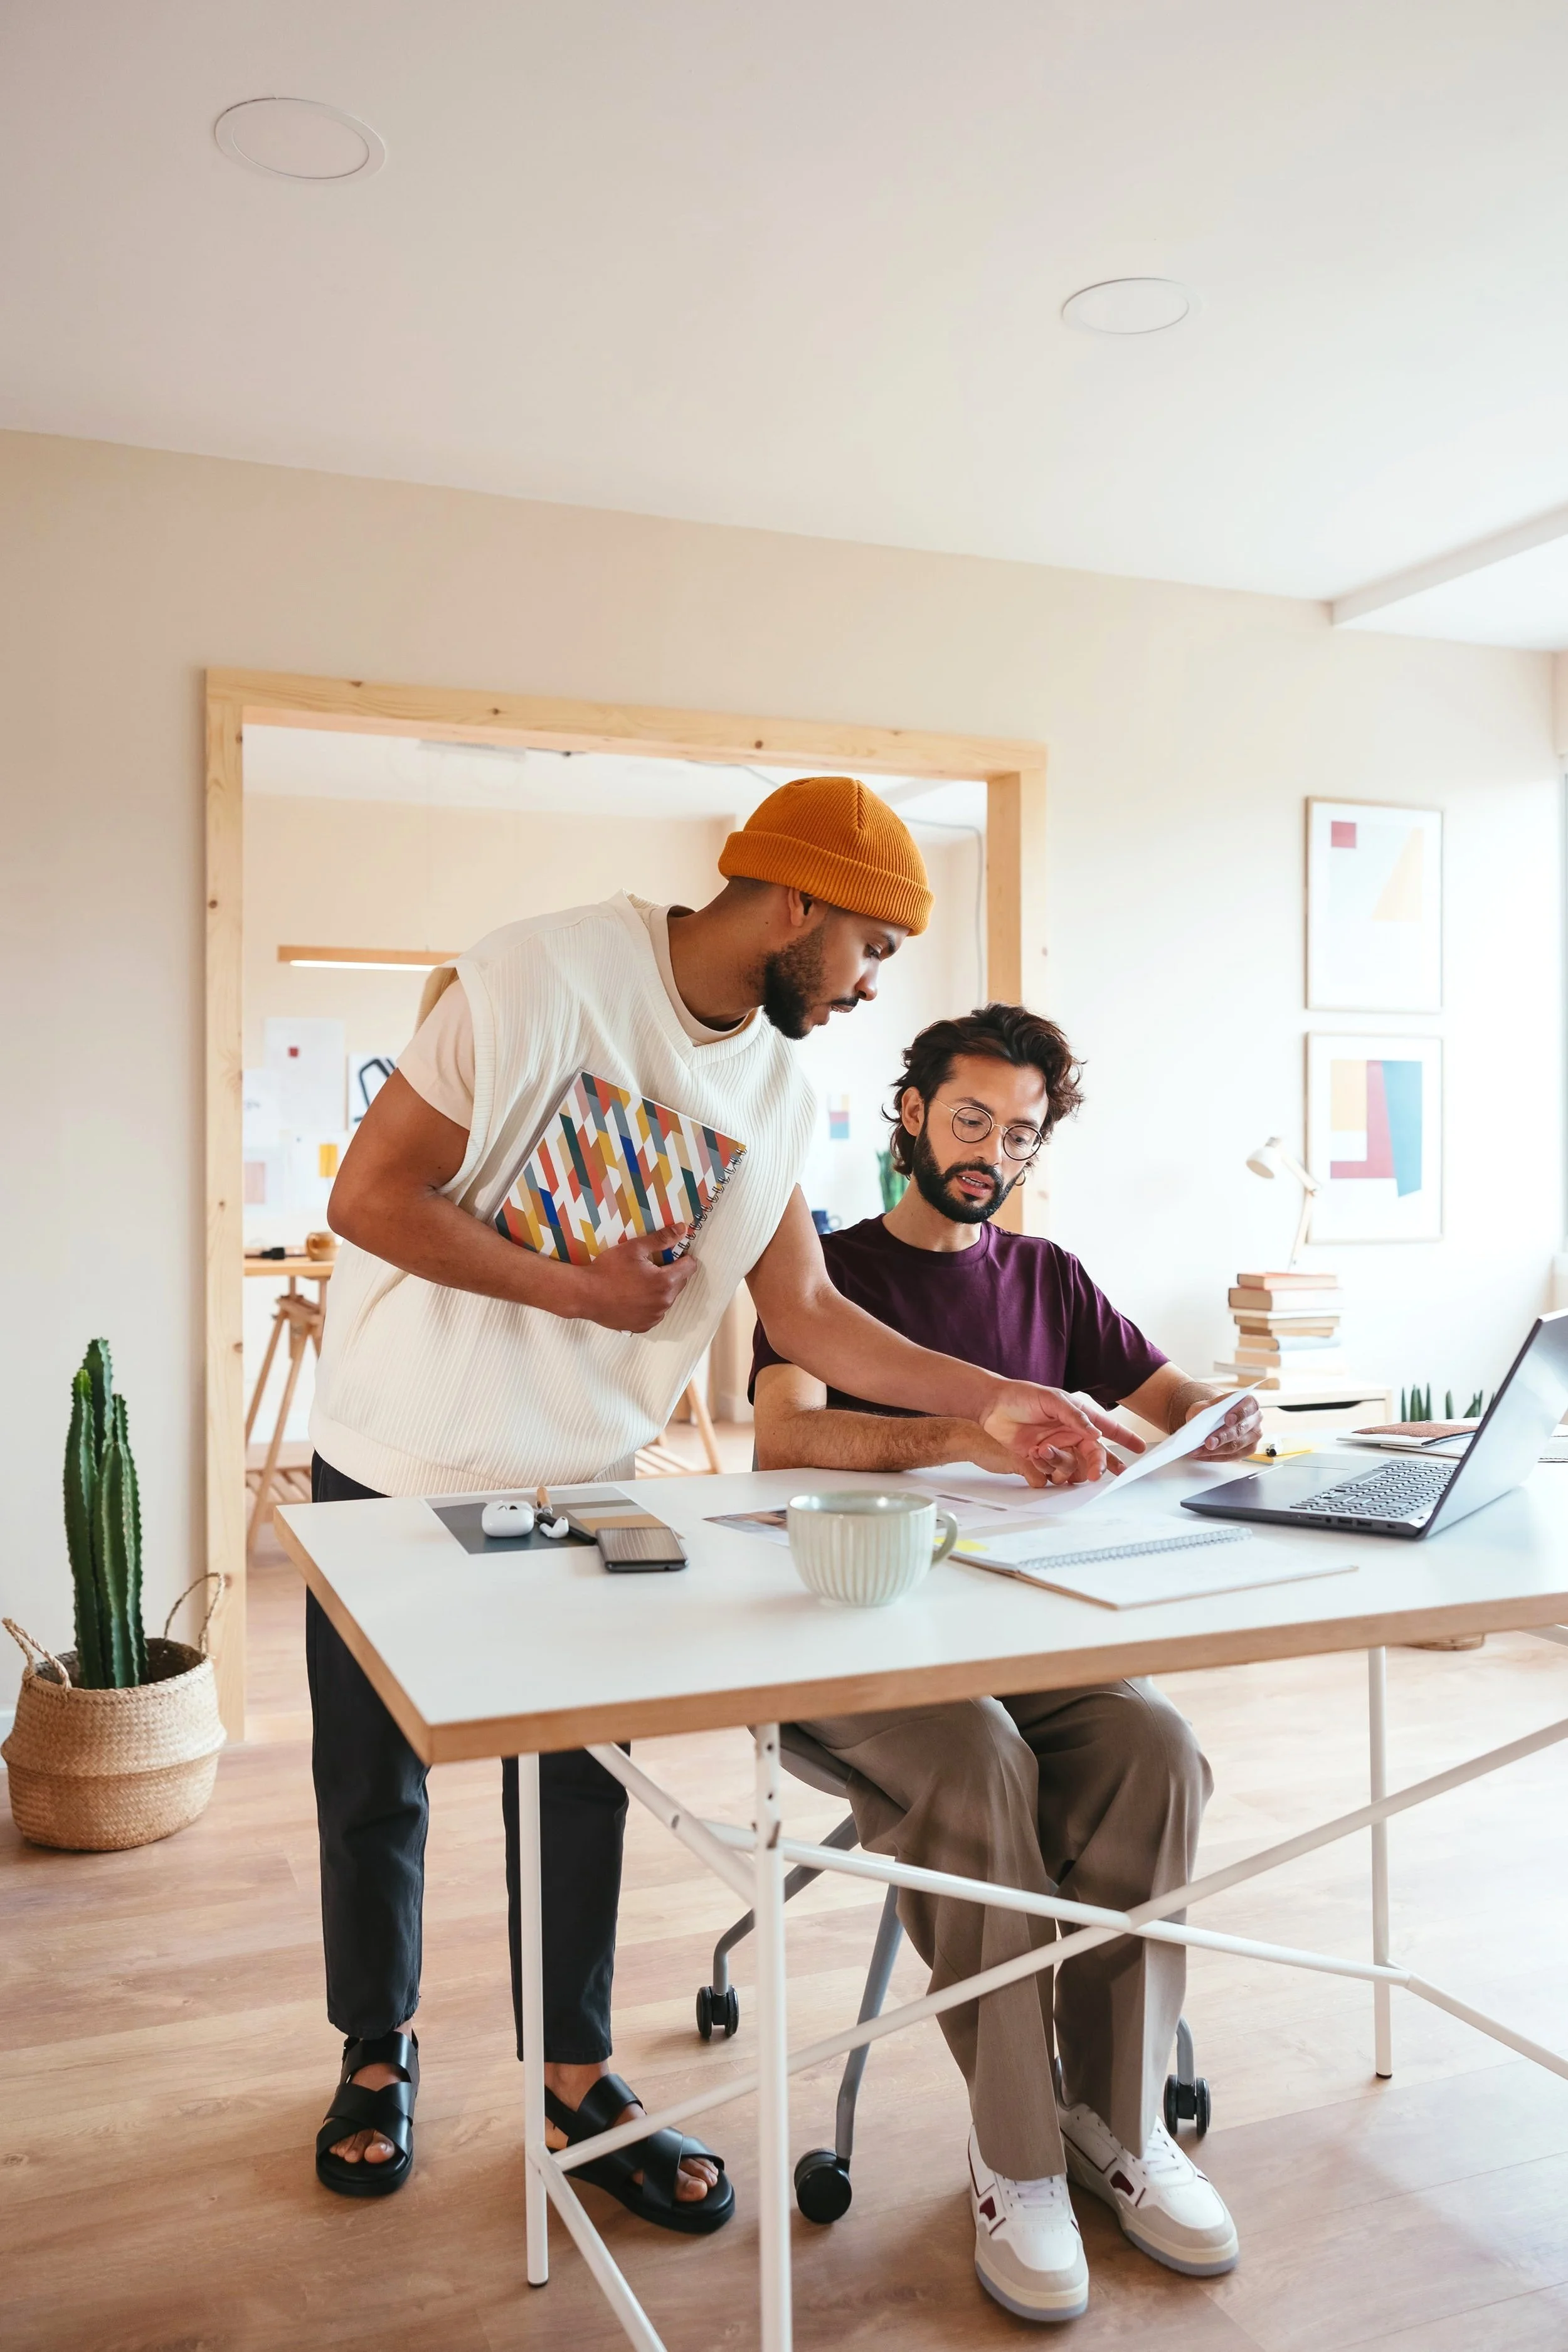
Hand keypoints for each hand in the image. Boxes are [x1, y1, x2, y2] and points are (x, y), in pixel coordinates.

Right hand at [570, 1227, 695, 1331]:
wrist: (584, 1295)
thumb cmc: (608, 1269)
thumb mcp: (634, 1248)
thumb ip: (661, 1239)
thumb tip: (682, 1229)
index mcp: (665, 1282)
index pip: (689, 1268)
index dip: (683, 1258)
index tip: (672, 1254)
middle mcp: (664, 1302)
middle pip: (679, 1283)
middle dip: (671, 1273)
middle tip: (650, 1266)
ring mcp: (654, 1317)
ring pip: (667, 1299)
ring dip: (660, 1290)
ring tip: (639, 1282)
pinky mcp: (643, 1326)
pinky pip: (654, 1313)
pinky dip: (649, 1304)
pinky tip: (633, 1296)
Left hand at [979, 1382, 1145, 1485]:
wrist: (992, 1406)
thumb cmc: (1023, 1396)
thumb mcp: (1053, 1400)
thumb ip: (1075, 1417)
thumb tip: (1096, 1433)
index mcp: (1079, 1419)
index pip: (1107, 1429)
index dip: (1124, 1439)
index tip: (1140, 1449)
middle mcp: (1070, 1436)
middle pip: (1093, 1456)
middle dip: (1097, 1466)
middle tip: (1095, 1474)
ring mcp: (1055, 1449)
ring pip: (1071, 1468)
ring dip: (1059, 1463)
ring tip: (1041, 1449)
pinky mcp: (1038, 1461)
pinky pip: (1049, 1475)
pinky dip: (1042, 1467)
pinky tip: (1032, 1453)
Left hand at [1188, 1390, 1261, 1457]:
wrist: (1214, 1418)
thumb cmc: (1213, 1410)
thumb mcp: (1206, 1406)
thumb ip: (1204, 1412)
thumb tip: (1200, 1425)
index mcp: (1249, 1403)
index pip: (1248, 1406)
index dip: (1239, 1413)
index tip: (1227, 1420)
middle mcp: (1256, 1419)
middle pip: (1240, 1430)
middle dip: (1223, 1437)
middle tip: (1208, 1442)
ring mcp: (1254, 1436)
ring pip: (1236, 1446)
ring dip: (1216, 1450)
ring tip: (1199, 1450)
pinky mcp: (1248, 1450)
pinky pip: (1233, 1456)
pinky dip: (1215, 1456)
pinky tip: (1203, 1455)